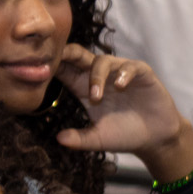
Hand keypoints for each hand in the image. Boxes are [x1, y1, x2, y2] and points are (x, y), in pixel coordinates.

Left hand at [51, 45, 191, 168]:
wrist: (154, 138)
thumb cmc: (124, 135)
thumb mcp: (98, 139)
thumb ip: (79, 139)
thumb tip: (59, 139)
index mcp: (84, 88)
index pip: (65, 70)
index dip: (53, 66)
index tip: (38, 68)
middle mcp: (100, 76)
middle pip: (80, 56)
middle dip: (67, 54)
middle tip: (55, 59)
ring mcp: (120, 72)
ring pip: (102, 61)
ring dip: (96, 76)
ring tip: (96, 96)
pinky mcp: (141, 73)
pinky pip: (130, 67)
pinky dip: (124, 74)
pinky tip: (120, 86)